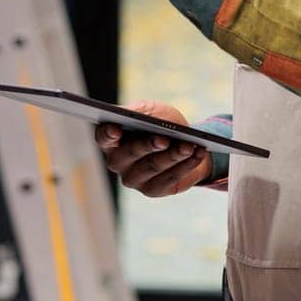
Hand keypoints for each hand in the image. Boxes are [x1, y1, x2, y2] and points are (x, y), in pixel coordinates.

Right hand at [95, 101, 211, 196]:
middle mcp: (117, 162)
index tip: (116, 129)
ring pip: (153, 167)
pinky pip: (170, 179)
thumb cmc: (162, 123)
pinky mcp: (153, 190)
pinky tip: (197, 154)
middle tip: (164, 139)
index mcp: (111, 139)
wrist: (185, 141)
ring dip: (173, 155)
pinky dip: (186, 165)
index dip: (108, 134)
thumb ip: (138, 111)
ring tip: (189, 146)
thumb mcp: (150, 110)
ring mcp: (134, 179)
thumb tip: (132, 115)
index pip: (103, 137)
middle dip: (148, 145)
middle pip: (129, 154)